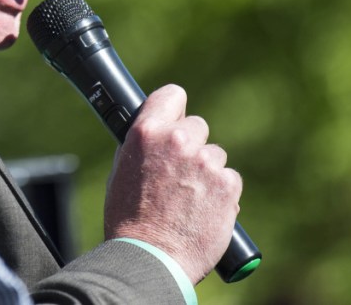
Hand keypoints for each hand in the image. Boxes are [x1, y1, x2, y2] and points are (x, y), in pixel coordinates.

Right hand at [104, 84, 242, 283]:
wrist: (151, 257)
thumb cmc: (129, 218)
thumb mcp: (121, 170)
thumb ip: (142, 145)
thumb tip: (156, 133)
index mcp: (147, 132)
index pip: (173, 95)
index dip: (175, 108)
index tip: (175, 118)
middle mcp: (178, 141)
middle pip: (197, 126)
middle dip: (190, 145)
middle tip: (179, 171)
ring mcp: (205, 162)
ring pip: (214, 154)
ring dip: (205, 171)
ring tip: (189, 198)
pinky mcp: (227, 185)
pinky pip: (229, 178)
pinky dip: (220, 192)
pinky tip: (203, 209)